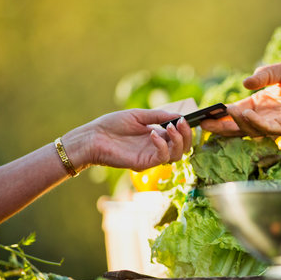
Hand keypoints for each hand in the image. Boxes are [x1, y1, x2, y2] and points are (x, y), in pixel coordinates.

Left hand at [64, 109, 191, 171]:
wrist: (93, 137)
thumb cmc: (111, 125)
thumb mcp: (138, 115)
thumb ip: (158, 116)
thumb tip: (178, 116)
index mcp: (157, 136)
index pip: (180, 136)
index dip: (186, 129)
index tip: (185, 119)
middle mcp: (157, 147)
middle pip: (183, 148)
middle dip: (187, 135)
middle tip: (181, 123)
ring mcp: (151, 157)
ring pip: (177, 155)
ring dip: (178, 140)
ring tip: (169, 127)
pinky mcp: (144, 164)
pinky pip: (162, 157)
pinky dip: (162, 145)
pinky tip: (153, 134)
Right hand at [201, 61, 280, 136]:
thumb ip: (264, 75)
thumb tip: (245, 83)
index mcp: (260, 105)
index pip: (235, 113)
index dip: (220, 115)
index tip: (204, 115)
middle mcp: (265, 117)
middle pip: (238, 126)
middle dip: (221, 127)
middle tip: (204, 125)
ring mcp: (276, 126)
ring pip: (250, 129)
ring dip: (236, 123)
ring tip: (226, 114)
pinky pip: (268, 128)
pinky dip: (255, 123)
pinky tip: (246, 115)